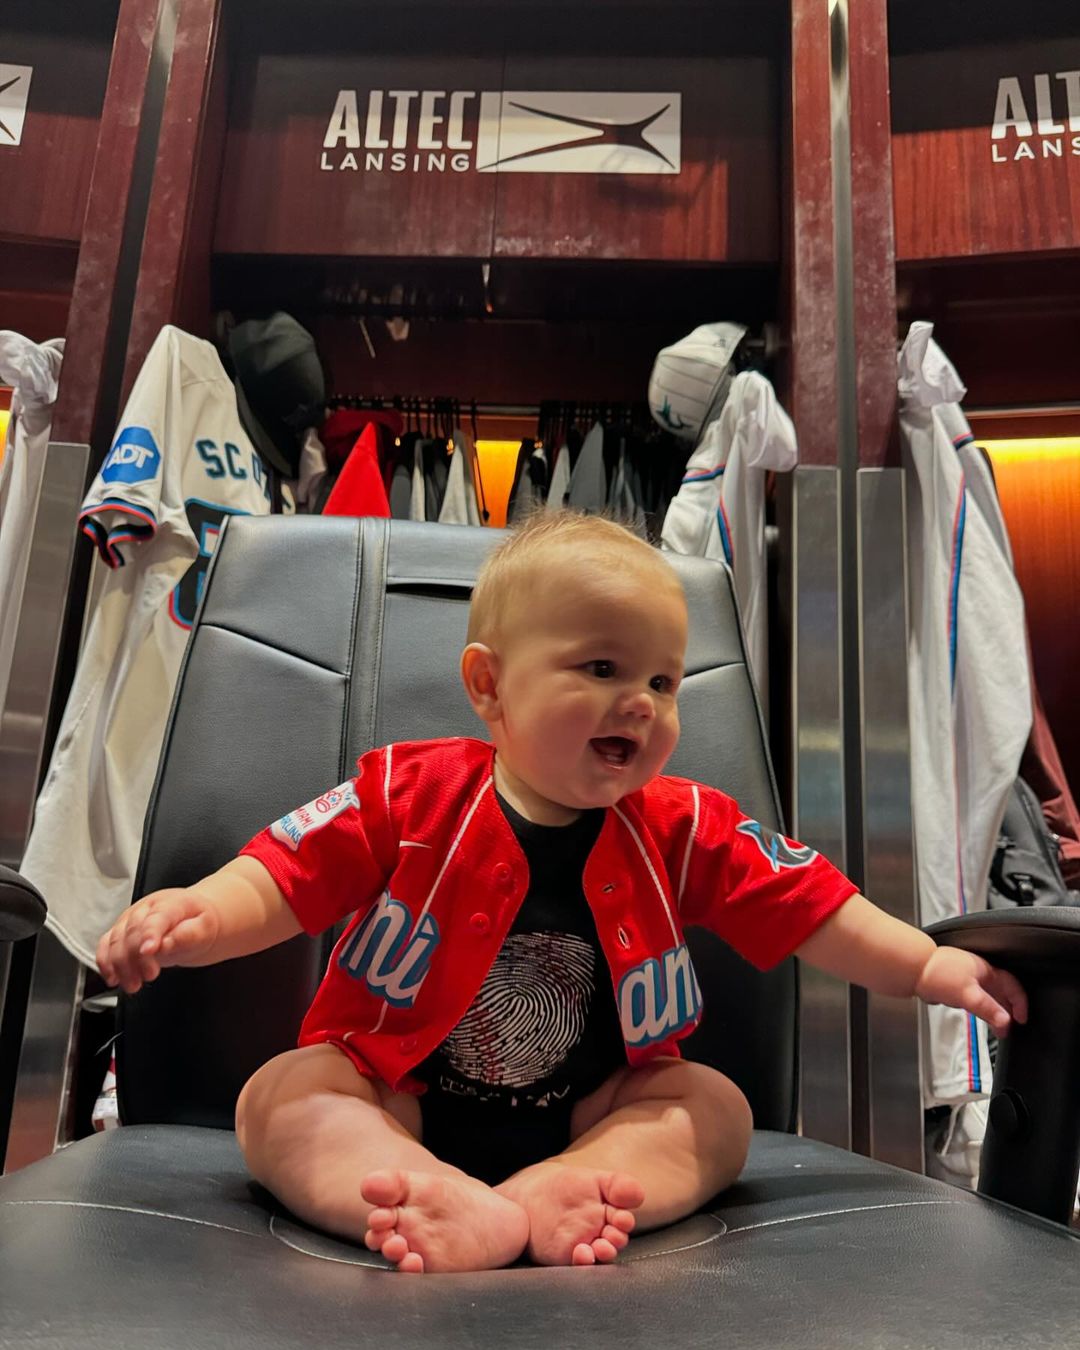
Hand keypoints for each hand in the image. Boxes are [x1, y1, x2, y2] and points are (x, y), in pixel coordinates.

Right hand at [96, 889, 220, 993]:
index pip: (156, 917)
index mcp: (170, 904)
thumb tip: (167, 943)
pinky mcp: (121, 932)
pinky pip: (105, 945)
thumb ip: (188, 935)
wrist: (194, 921)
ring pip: (115, 940)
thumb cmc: (198, 923)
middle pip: (132, 931)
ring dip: (120, 965)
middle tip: (150, 975)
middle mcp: (146, 909)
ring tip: (133, 984)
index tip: (149, 951)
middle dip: (136, 957)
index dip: (150, 934)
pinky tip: (113, 978)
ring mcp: (130, 919)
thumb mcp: (205, 928)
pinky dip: (105, 963)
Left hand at [914, 946, 1027, 1035]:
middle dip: (1007, 1010)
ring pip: (987, 995)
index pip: (1012, 986)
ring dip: (993, 1011)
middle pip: (1000, 992)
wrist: (911, 969)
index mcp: (986, 970)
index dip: (1020, 1003)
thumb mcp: (968, 994)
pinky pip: (973, 998)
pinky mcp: (953, 985)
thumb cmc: (937, 973)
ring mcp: (965, 978)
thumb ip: (987, 1008)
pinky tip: (977, 1016)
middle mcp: (977, 972)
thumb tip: (1006, 1021)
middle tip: (1008, 1028)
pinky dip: (979, 1008)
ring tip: (996, 1027)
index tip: (1021, 1020)